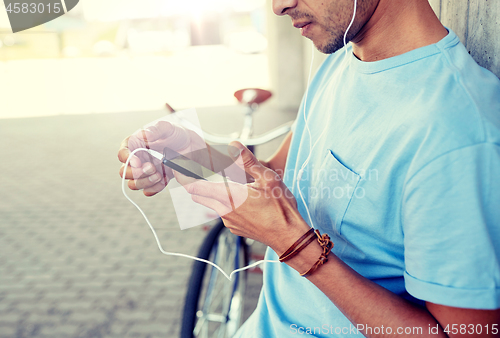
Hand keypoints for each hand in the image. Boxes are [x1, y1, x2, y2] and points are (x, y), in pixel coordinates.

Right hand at [118, 120, 205, 195]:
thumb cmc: (176, 135)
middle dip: (137, 173)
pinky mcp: (153, 181)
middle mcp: (136, 160)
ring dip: (145, 182)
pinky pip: (147, 191)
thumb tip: (142, 134)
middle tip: (152, 168)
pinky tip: (164, 180)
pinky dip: (154, 188)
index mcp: (134, 145)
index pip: (122, 153)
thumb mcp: (168, 128)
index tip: (138, 162)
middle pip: (124, 172)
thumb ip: (156, 130)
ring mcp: (143, 172)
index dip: (127, 159)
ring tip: (159, 175)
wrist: (190, 148)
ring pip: (133, 184)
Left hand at [175, 141, 309, 252]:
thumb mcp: (267, 178)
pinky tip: (243, 199)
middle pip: (199, 196)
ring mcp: (228, 221)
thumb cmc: (280, 208)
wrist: (288, 236)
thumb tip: (234, 145)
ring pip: (212, 204)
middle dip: (195, 183)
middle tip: (198, 170)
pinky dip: (226, 204)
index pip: (195, 187)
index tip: (178, 168)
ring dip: (214, 193)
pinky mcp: (235, 228)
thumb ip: (247, 162)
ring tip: (230, 183)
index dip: (183, 177)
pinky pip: (224, 213)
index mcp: (229, 196)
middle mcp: (224, 210)